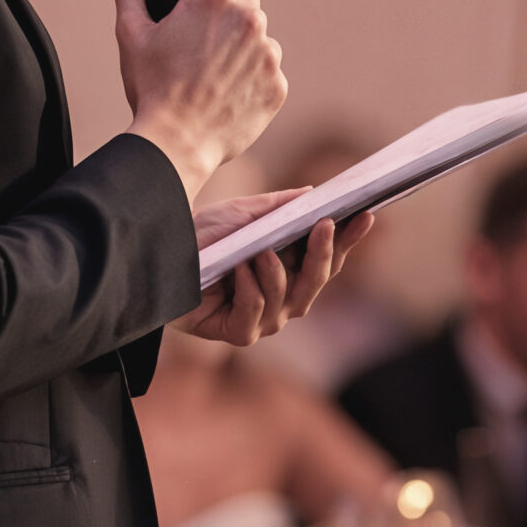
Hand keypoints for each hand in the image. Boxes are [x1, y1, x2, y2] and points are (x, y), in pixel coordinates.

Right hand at [111, 0, 287, 201]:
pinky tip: (223, 92)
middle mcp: (249, 18)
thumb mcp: (130, 28)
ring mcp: (268, 52)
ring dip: (237, 43)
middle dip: (221, 8)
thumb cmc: (149, 86)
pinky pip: (265, 67)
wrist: (175, 146)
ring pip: (255, 32)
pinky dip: (248, 75)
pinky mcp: (278, 84)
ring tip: (207, 71)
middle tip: (194, 38)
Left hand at [171, 195, 376, 344]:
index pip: (329, 258)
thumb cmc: (203, 236)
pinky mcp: (237, 333)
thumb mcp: (244, 213)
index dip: (350, 239)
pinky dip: (250, 290)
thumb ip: (279, 207)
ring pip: (289, 299)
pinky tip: (238, 270)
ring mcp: (262, 320)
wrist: (160, 252)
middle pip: (317, 282)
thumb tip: (313, 193)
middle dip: (324, 253)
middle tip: (325, 224)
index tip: (366, 214)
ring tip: (261, 250)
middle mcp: (282, 299)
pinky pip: (256, 314)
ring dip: (276, 272)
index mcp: (290, 270)